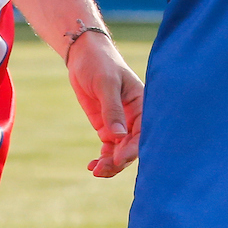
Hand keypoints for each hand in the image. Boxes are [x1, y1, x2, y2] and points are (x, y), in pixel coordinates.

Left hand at [65, 31, 142, 176]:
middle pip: (133, 146)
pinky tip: (92, 166)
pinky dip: (103, 159)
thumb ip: (112, 109)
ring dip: (111, 164)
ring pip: (121, 151)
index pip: (143, 131)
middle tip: (102, 169)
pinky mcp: (107, 127)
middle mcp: (135, 116)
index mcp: (142, 103)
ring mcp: (121, 124)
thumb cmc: (99, 63)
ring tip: (96, 170)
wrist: (83, 56)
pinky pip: (109, 148)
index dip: (134, 147)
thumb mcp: (106, 83)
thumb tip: (118, 136)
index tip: (119, 158)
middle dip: (120, 160)